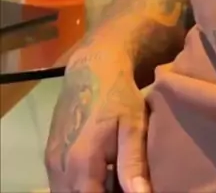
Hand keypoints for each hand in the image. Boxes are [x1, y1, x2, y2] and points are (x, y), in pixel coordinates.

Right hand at [45, 48, 150, 192]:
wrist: (92, 67)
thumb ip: (133, 165)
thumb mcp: (133, 126)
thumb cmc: (118, 95)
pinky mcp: (50, 154)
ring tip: (110, 174)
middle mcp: (59, 167)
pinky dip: (78, 183)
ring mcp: (51, 161)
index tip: (128, 187)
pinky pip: (60, 182)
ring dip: (87, 190)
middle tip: (120, 181)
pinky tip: (98, 170)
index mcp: (81, 164)